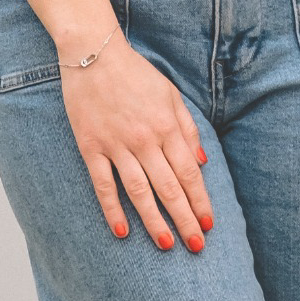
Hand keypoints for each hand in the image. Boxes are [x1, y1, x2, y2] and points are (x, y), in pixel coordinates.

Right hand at [61, 39, 212, 252]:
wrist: (94, 54)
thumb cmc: (136, 74)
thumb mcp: (171, 95)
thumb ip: (188, 130)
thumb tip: (203, 164)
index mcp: (167, 127)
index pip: (189, 174)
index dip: (200, 201)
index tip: (208, 224)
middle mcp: (145, 140)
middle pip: (169, 188)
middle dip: (184, 220)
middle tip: (195, 247)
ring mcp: (117, 145)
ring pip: (140, 192)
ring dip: (154, 221)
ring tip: (166, 244)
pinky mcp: (91, 147)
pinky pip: (104, 185)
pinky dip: (112, 209)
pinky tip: (122, 231)